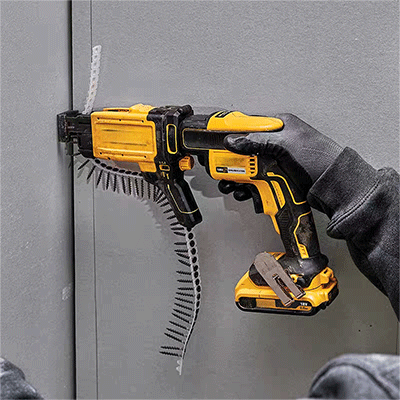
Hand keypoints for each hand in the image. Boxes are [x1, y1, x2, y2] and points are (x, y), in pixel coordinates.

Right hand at [219, 113, 342, 200]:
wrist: (334, 186)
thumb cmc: (319, 159)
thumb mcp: (285, 146)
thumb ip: (257, 141)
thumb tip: (233, 140)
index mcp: (279, 127)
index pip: (247, 125)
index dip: (230, 133)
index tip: (214, 141)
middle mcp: (276, 143)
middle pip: (244, 150)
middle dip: (231, 163)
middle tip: (221, 170)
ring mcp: (276, 161)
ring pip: (248, 167)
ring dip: (237, 178)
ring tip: (230, 184)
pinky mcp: (277, 177)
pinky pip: (256, 181)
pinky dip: (248, 188)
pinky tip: (244, 192)